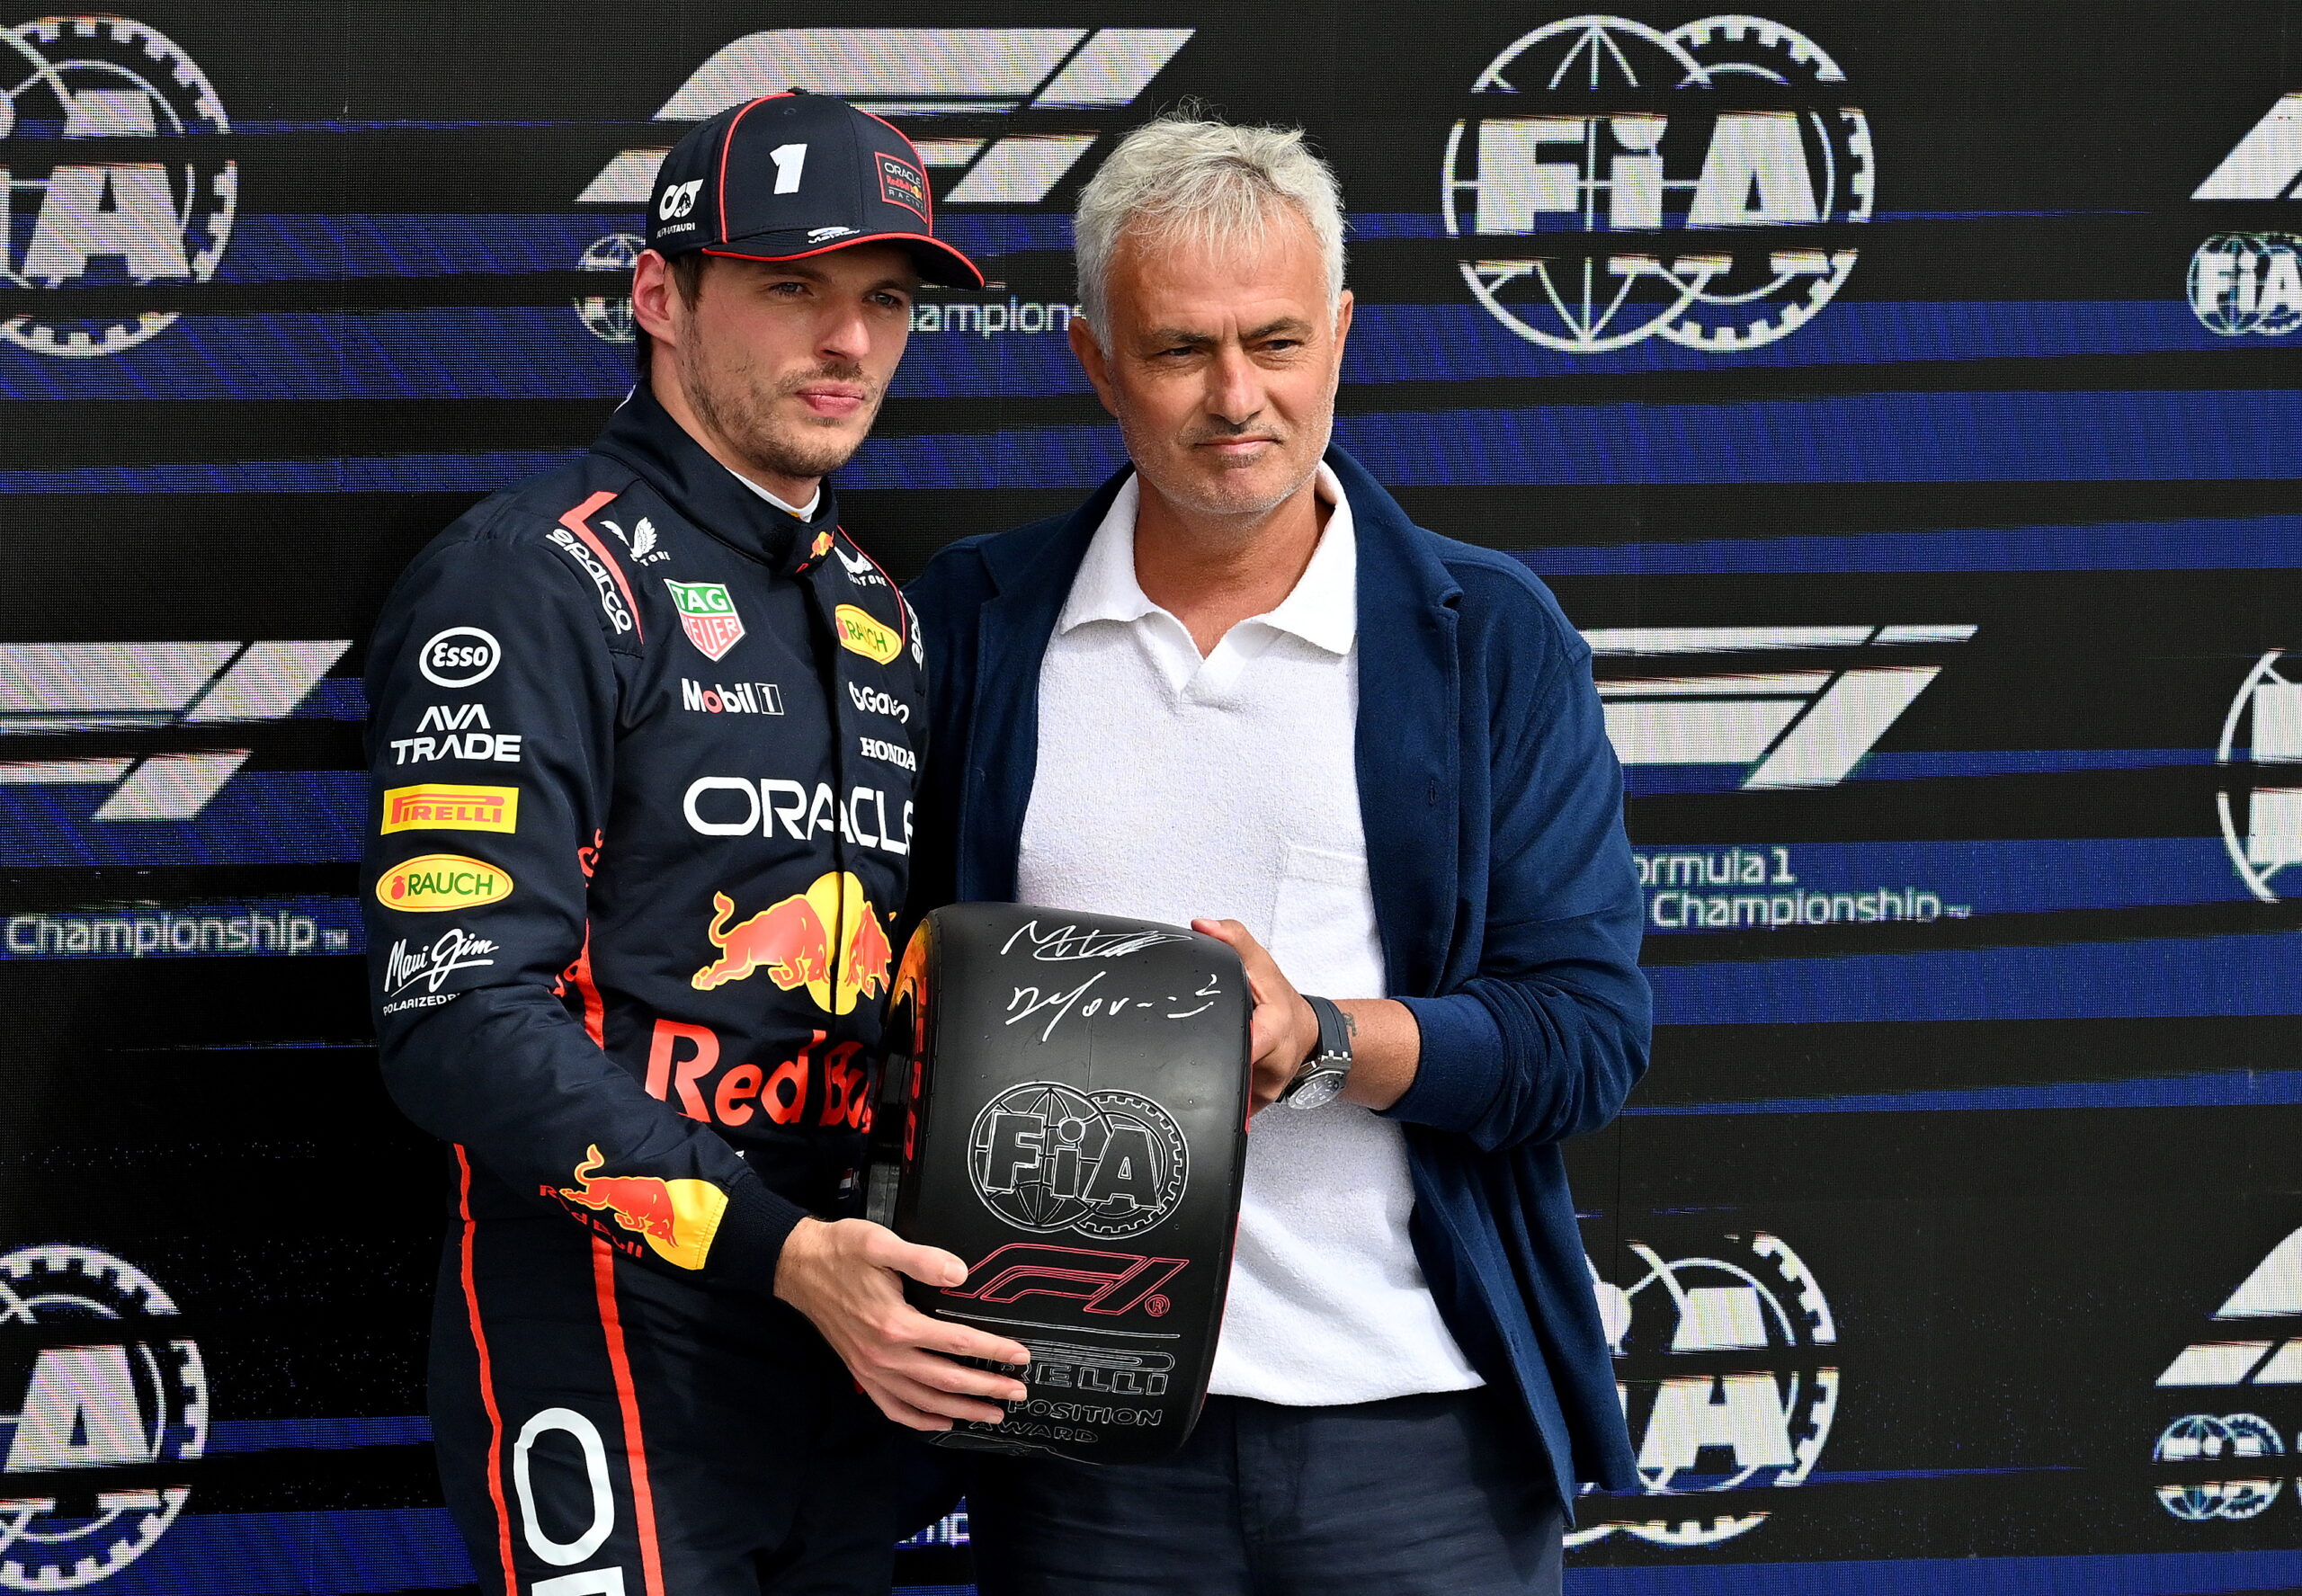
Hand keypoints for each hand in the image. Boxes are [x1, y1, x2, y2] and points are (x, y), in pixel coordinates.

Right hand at [773, 1217, 1029, 1430]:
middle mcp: (885, 1355)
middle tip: (1018, 1391)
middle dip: (988, 1388)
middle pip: (948, 1379)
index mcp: (896, 1324)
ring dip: (962, 1410)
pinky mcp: (861, 1373)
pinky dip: (919, 1419)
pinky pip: (893, 1407)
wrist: (797, 1267)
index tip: (1021, 1356)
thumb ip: (923, 1259)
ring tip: (992, 1414)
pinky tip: (941, 1422)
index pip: (958, 1343)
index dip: (994, 1351)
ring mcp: (871, 1369)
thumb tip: (960, 1274)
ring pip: (925, 1400)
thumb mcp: (881, 1243)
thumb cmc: (841, 1252)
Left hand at [1192, 918, 1318, 1113]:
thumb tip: (1202, 927)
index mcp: (1275, 1030)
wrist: (1306, 1035)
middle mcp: (1274, 1066)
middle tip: (1179, 1050)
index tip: (1211, 1040)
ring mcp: (1265, 1092)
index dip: (1233, 1043)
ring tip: (1186, 1063)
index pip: (1253, 1042)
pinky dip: (1209, 1096)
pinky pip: (1229, 1109)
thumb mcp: (1262, 963)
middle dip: (1204, 1062)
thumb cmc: (1280, 1000)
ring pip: (1227, 1096)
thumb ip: (1234, 940)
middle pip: (1232, 1073)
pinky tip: (1197, 1083)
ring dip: (1202, 1080)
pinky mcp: (1256, 1108)